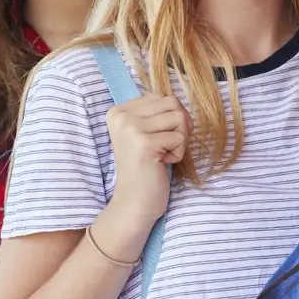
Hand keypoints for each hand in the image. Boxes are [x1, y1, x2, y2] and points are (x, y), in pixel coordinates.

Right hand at [106, 92, 191, 222]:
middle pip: (172, 103)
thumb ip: (154, 113)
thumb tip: (178, 102)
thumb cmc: (144, 168)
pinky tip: (162, 163)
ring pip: (179, 118)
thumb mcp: (143, 133)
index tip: (159, 138)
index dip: (171, 117)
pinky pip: (180, 137)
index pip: (160, 96)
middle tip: (167, 145)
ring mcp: (131, 129)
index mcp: (118, 111)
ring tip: (163, 154)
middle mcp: (121, 116)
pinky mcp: (144, 143)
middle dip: (179, 126)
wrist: (134, 202)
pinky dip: (178, 153)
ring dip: (180, 139)